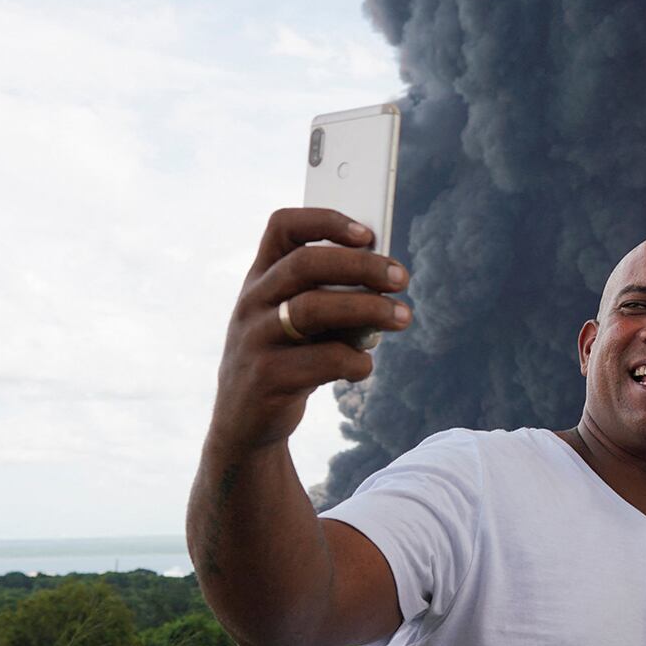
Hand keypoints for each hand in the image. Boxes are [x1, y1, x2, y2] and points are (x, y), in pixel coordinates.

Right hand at [209, 208, 411, 452]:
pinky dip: (355, 361)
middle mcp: (251, 302)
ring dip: (368, 309)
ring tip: (401, 318)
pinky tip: (363, 366)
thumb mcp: (299, 322)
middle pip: (305, 263)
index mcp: (260, 278)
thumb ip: (331, 297)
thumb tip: (385, 281)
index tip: (367, 233)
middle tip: (401, 278)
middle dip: (360, 266)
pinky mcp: (267, 378)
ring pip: (312, 308)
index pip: (282, 227)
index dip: (325, 221)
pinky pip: (322, 360)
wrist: (244, 424)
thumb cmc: (286, 358)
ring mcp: (254, 339)